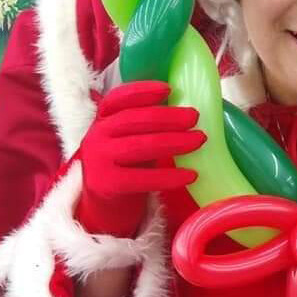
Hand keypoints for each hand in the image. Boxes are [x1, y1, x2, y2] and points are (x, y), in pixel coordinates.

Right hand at [75, 81, 204, 237]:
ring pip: (141, 146)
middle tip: (195, 117)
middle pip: (134, 120)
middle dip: (168, 117)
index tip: (168, 89)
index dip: (142, 91)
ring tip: (200, 139)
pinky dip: (170, 176)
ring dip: (175, 141)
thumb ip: (149, 125)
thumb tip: (189, 110)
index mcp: (102, 120)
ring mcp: (98, 161)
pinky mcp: (106, 185)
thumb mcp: (132, 139)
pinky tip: (191, 175)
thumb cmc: (127, 166)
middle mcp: (95, 136)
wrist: (104, 208)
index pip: (117, 99)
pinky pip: (143, 178)